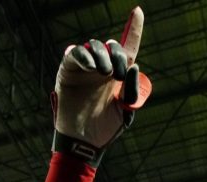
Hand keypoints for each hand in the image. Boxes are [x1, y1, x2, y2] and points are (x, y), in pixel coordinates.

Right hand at [52, 7, 150, 164]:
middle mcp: (102, 68)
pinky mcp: (68, 71)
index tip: (138, 11)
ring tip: (104, 73)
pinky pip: (74, 53)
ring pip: (94, 46)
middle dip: (117, 55)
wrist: (84, 143)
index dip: (133, 29)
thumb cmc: (106, 129)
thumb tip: (133, 66)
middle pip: (111, 45)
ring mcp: (85, 69)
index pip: (128, 48)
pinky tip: (91, 67)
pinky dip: (83, 55)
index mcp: (118, 76)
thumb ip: (132, 90)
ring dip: (102, 55)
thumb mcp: (126, 111)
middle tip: (117, 74)